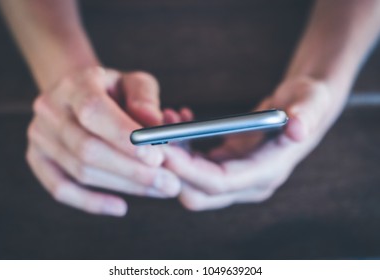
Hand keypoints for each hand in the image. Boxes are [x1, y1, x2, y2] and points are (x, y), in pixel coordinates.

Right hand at [26, 66, 181, 215]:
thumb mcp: (134, 83)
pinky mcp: (37, 159)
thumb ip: (145, 98)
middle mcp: (50, 109)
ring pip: (79, 171)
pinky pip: (61, 189)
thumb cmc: (115, 91)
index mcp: (75, 84)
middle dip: (133, 170)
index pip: (93, 111)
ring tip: (160, 190)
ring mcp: (40, 136)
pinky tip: (121, 207)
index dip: (124, 137)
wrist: (79, 96)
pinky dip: (91, 202)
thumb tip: (155, 124)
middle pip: (87, 149)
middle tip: (170, 183)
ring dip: (124, 186)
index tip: (158, 157)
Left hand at [164, 77, 341, 210]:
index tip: (159, 147)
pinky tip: (175, 121)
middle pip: (198, 193)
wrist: (301, 110)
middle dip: (170, 169)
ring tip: (161, 120)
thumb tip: (298, 129)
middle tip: (147, 138)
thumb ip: (306, 114)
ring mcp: (235, 178)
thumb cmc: (307, 103)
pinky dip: (178, 148)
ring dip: (169, 157)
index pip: (220, 182)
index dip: (187, 168)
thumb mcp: (311, 102)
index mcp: (267, 172)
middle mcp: (249, 183)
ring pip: (190, 183)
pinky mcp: (225, 167)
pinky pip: (193, 168)